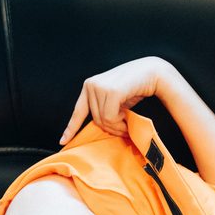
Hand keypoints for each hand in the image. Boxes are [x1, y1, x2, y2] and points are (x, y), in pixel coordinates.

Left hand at [59, 56, 176, 144]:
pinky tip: (127, 114)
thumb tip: (99, 127)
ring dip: (118, 125)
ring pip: (103, 121)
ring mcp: (99, 87)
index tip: (62, 141)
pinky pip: (110, 118)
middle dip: (111, 127)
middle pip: (95, 120)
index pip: (78, 111)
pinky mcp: (110, 91)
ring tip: (127, 118)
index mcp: (89, 86)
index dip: (71, 128)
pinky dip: (121, 121)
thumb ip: (104, 109)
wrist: (151, 72)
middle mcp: (90, 85)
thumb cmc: (135, 87)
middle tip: (125, 124)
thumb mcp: (114, 99)